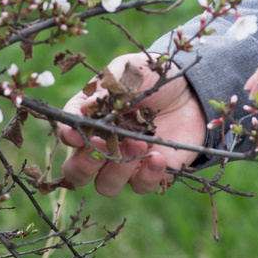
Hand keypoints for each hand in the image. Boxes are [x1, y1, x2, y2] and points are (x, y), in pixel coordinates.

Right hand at [54, 53, 206, 196]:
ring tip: (138, 143)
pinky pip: (142, 186)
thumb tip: (85, 108)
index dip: (69, 136)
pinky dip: (148, 176)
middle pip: (76, 173)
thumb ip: (107, 89)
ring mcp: (126, 163)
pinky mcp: (151, 173)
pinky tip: (158, 157)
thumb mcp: (128, 72)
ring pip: (106, 185)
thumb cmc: (150, 78)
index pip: (69, 134)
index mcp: (91, 120)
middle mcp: (103, 147)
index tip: (78, 133)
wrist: (188, 88)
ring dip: (117, 169)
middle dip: (83, 164)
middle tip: (99, 146)